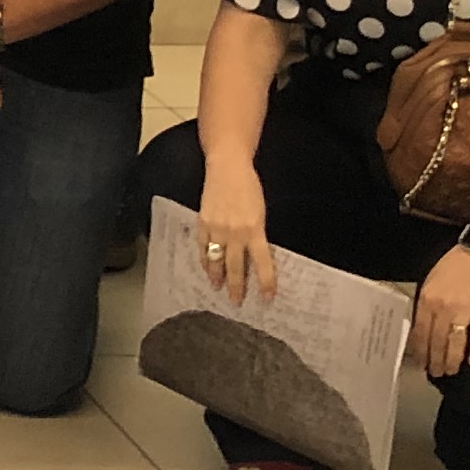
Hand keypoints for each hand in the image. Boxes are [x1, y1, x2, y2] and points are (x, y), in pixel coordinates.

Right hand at [193, 167, 275, 305]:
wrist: (228, 167)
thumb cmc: (249, 188)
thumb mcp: (260, 213)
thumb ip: (256, 235)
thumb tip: (253, 257)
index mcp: (255, 229)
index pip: (262, 263)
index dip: (265, 283)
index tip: (267, 298)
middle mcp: (236, 232)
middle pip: (235, 267)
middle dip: (236, 287)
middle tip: (236, 302)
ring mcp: (217, 228)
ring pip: (215, 260)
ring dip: (216, 277)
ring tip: (217, 288)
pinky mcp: (203, 222)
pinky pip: (203, 247)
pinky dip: (204, 259)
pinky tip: (206, 267)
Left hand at [412, 245, 469, 379]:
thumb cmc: (455, 265)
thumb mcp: (432, 280)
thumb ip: (426, 303)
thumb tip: (422, 328)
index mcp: (427, 298)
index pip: (420, 332)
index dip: (420, 351)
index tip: (421, 363)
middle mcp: (443, 307)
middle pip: (437, 341)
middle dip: (435, 361)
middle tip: (436, 374)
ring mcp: (465, 310)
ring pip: (456, 343)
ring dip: (453, 361)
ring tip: (452, 371)